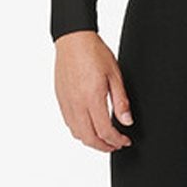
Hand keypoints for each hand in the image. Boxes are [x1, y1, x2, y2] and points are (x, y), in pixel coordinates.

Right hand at [53, 31, 134, 152]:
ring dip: (91, 141)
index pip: (105, 131)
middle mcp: (77, 103)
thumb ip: (121, 101)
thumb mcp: (115, 75)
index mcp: (92, 98)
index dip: (117, 141)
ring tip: (104, 139)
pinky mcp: (61, 99)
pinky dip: (80, 131)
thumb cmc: (94, 52)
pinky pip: (69, 123)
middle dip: (104, 147)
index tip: (125, 140)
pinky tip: (90, 126)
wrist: (73, 39)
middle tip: (116, 145)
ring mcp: (67, 102)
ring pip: (77, 133)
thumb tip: (126, 121)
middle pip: (89, 138)